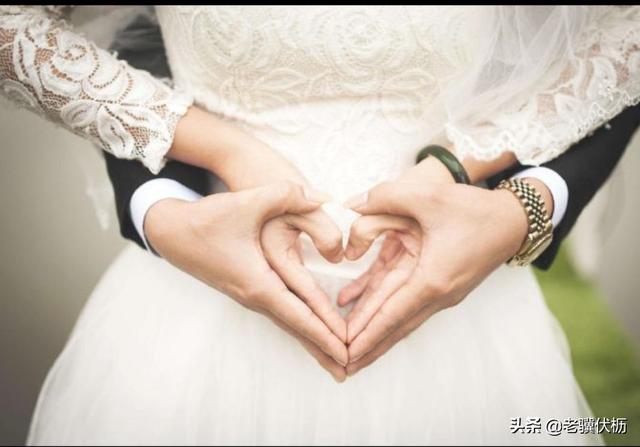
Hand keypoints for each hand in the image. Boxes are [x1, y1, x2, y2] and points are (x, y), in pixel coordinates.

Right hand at [144, 181, 348, 379]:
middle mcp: (254, 296)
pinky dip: (300, 326)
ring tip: (334, 359)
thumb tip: (323, 196)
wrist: (171, 231)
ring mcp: (250, 296)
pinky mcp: (248, 289)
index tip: (347, 351)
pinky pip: (281, 313)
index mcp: (258, 282)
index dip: (325, 332)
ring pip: (288, 323)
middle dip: (323, 349)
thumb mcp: (247, 202)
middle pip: (296, 328)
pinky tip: (310, 331)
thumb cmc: (207, 219)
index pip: (299, 315)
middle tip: (349, 370)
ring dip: (312, 341)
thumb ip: (287, 195)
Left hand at [340, 180, 531, 375]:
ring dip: (376, 334)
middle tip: (342, 365)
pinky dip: (385, 309)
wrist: (514, 220)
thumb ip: (385, 197)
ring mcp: (441, 293)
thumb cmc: (474, 209)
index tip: (346, 354)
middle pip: (395, 326)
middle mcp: (437, 294)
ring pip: (401, 318)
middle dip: (368, 346)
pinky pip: (407, 302)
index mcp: (432, 279)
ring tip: (353, 351)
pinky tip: (360, 304)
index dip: (365, 334)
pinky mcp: (441, 285)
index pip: (391, 314)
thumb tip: (351, 203)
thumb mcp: (428, 196)